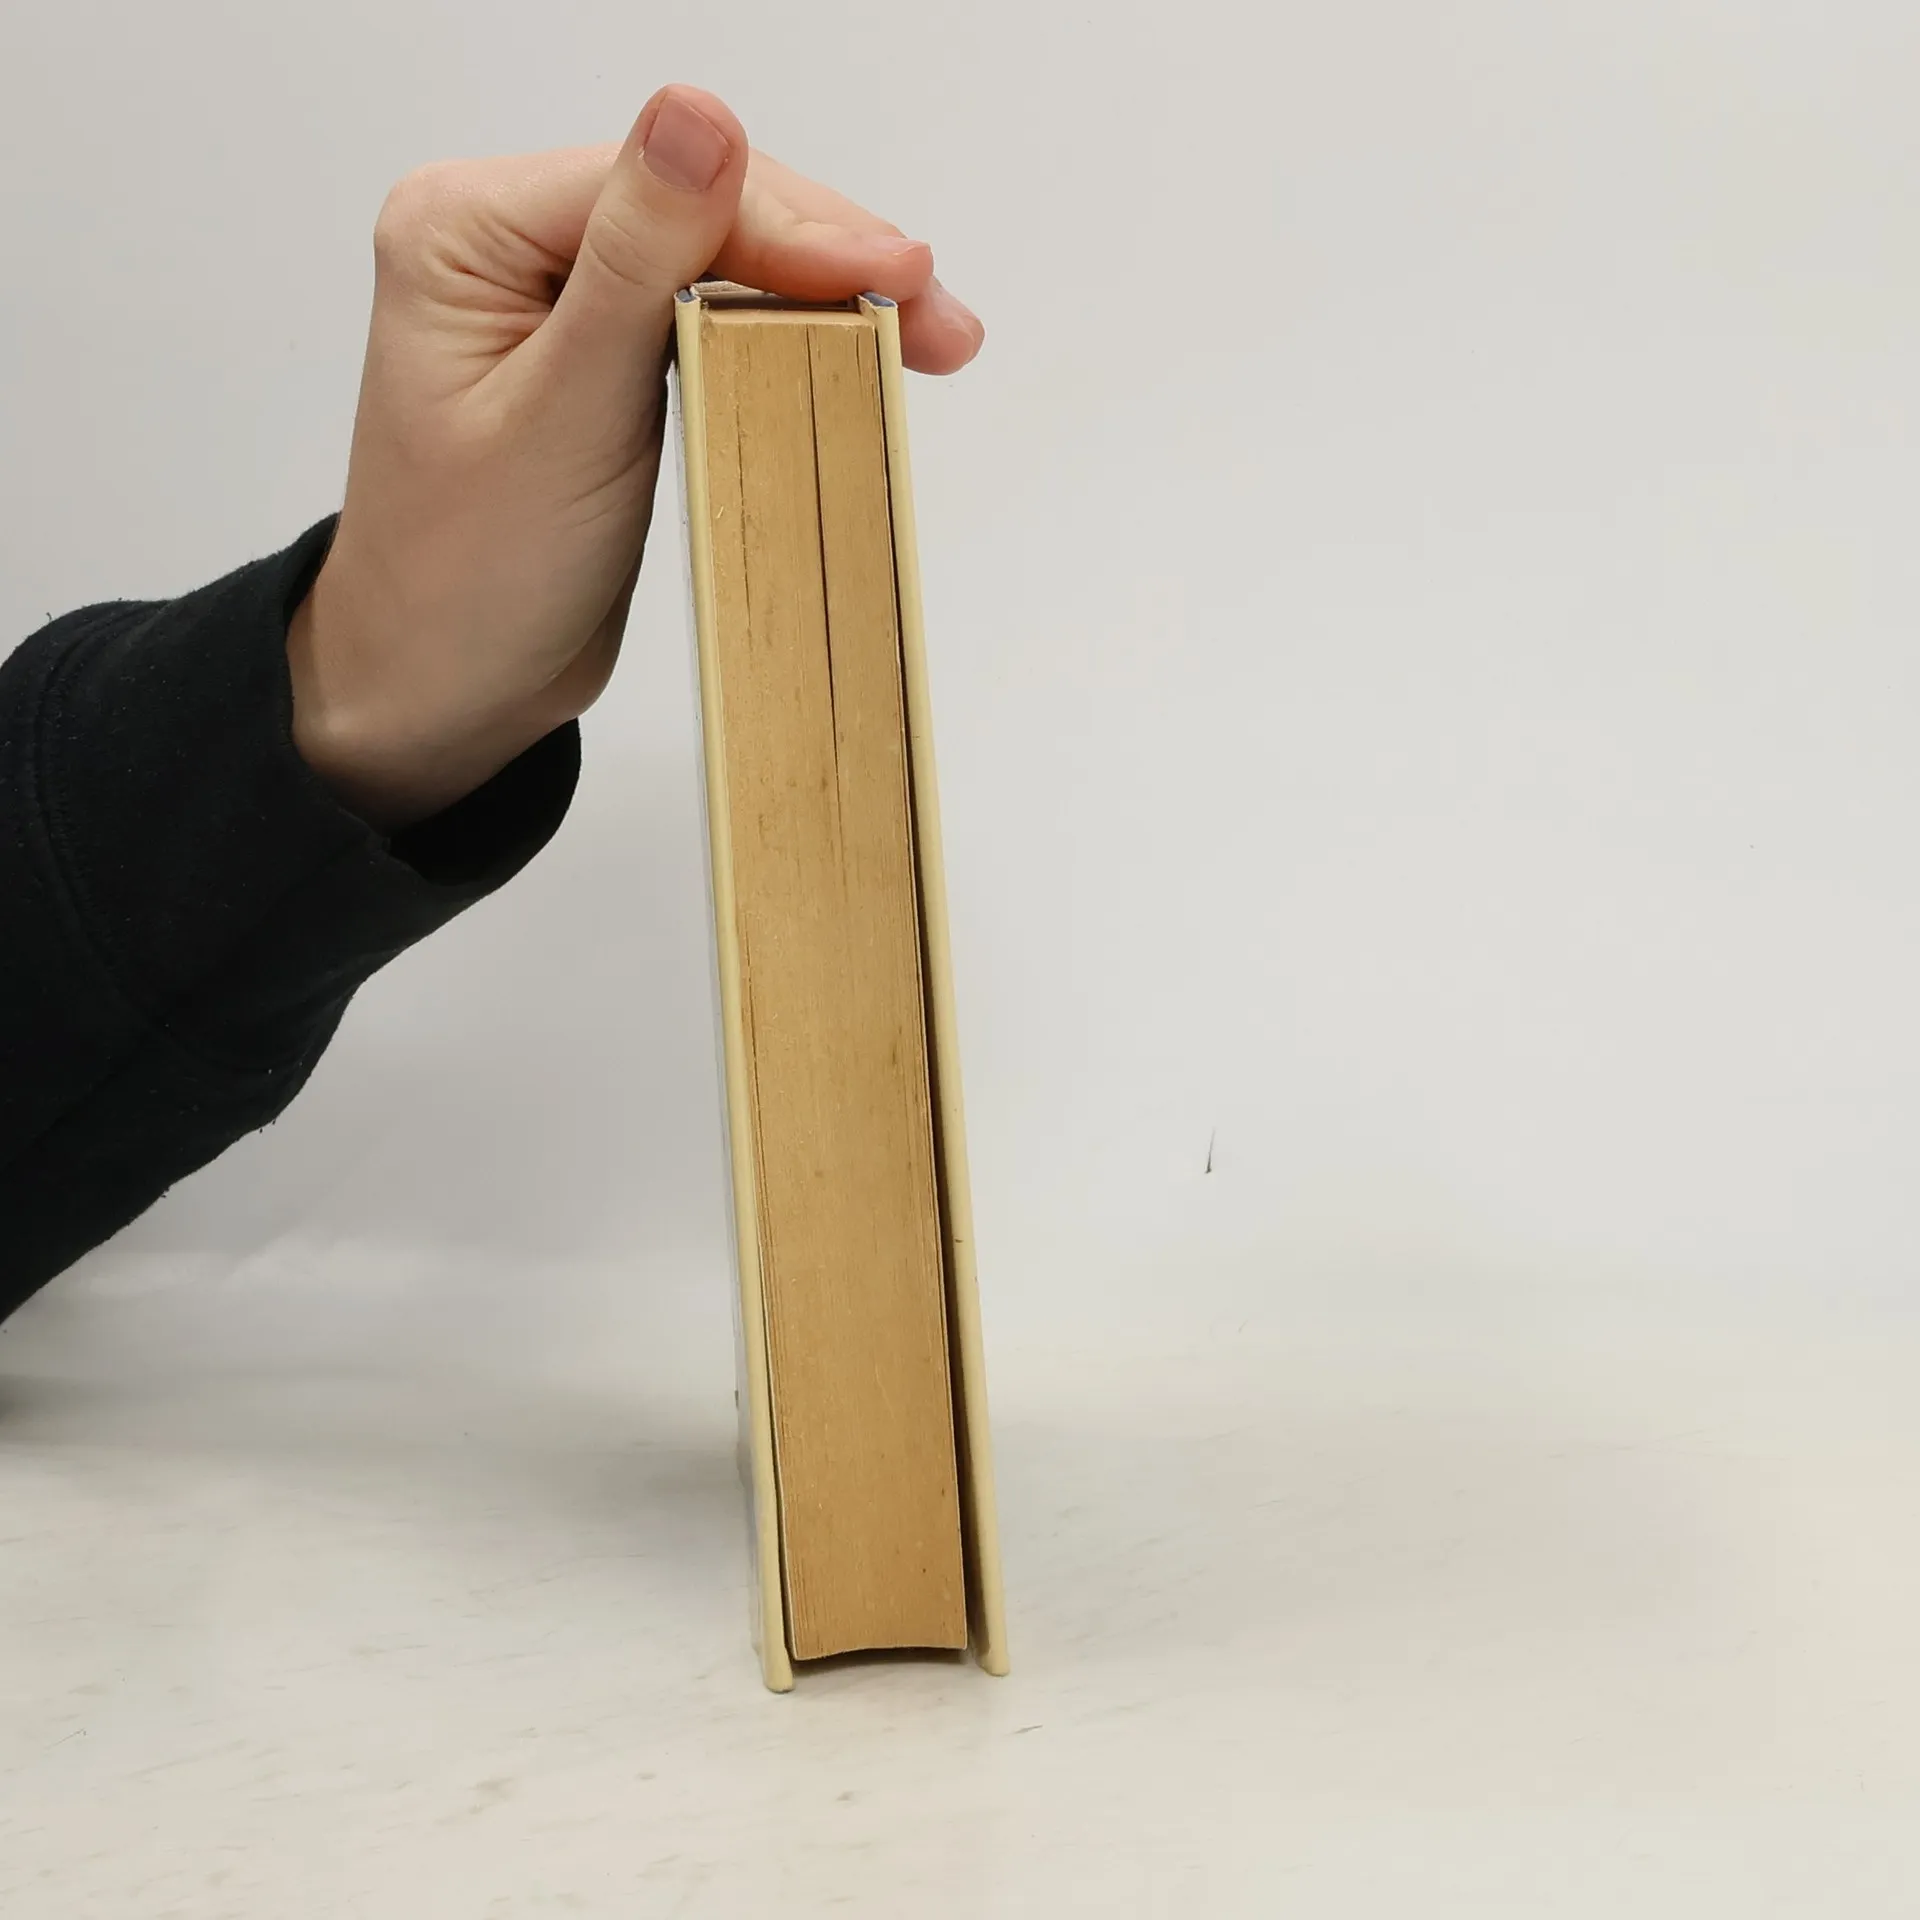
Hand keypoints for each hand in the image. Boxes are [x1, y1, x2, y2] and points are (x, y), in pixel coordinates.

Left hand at [287, 85, 982, 829]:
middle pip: (701, 208)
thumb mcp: (560, 418)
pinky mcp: (606, 359)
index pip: (659, 188)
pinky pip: (714, 318)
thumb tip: (697, 119)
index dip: (790, 226)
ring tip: (928, 338)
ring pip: (722, 259)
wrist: (443, 689)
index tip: (904, 272)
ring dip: (825, 295)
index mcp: (466, 229)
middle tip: (941, 320)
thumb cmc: (467, 579)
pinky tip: (855, 354)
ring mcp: (561, 299)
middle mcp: (508, 241)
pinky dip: (790, 338)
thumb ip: (631, 267)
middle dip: (826, 259)